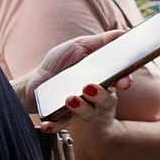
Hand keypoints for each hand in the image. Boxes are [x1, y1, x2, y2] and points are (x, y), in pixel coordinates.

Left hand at [15, 30, 130, 120]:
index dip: (125, 82)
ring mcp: (80, 109)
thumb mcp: (79, 46)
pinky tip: (47, 123)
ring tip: (69, 98)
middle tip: (89, 86)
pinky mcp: (62, 119)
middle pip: (108, 102)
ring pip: (90, 115)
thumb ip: (102, 41)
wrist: (34, 81)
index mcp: (103, 79)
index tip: (124, 82)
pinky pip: (62, 126)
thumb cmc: (60, 63)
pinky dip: (55, 126)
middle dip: (102, 96)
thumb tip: (124, 33)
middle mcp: (95, 97)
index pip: (121, 82)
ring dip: (81, 108)